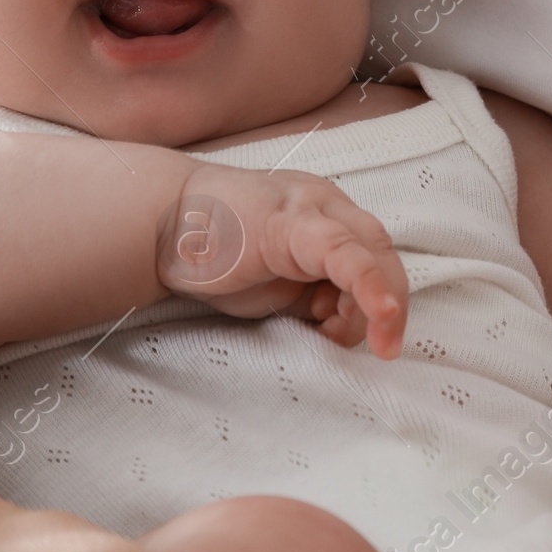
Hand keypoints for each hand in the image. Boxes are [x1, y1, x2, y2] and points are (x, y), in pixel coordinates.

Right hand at [155, 164, 408, 358]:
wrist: (160, 223)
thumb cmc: (215, 255)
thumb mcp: (278, 285)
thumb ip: (316, 299)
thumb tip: (348, 329)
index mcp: (325, 216)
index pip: (374, 255)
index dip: (385, 299)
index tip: (381, 344)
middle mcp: (325, 202)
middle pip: (381, 250)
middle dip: (391, 303)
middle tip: (385, 349)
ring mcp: (309, 205)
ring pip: (370, 249)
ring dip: (370, 304)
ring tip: (332, 333)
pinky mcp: (288, 220)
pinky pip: (342, 250)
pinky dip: (367, 282)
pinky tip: (379, 311)